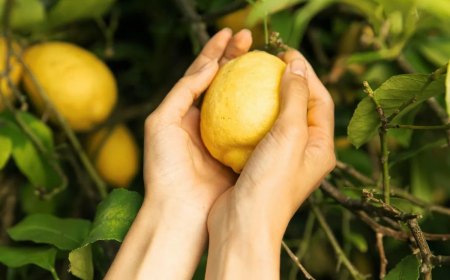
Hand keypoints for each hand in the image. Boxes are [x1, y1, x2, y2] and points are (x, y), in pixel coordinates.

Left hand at [106, 28, 251, 279]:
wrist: (180, 211)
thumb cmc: (165, 167)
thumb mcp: (163, 122)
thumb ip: (184, 90)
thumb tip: (210, 63)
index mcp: (182, 112)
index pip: (200, 73)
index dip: (215, 51)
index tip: (231, 32)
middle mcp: (203, 121)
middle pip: (221, 82)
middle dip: (234, 57)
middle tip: (251, 38)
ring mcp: (221, 136)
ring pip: (238, 100)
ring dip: (249, 77)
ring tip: (262, 57)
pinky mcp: (237, 151)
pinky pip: (250, 124)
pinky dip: (260, 107)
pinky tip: (272, 93)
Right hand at [205, 49, 335, 278]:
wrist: (243, 225)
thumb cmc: (270, 183)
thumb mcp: (288, 136)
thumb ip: (295, 98)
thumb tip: (296, 65)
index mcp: (321, 148)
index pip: (320, 100)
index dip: (307, 73)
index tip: (287, 53)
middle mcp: (304, 153)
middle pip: (301, 107)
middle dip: (289, 81)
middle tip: (271, 60)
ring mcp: (281, 159)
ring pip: (277, 118)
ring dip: (267, 96)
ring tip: (253, 76)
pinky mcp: (259, 164)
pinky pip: (257, 131)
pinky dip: (249, 115)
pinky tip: (234, 104)